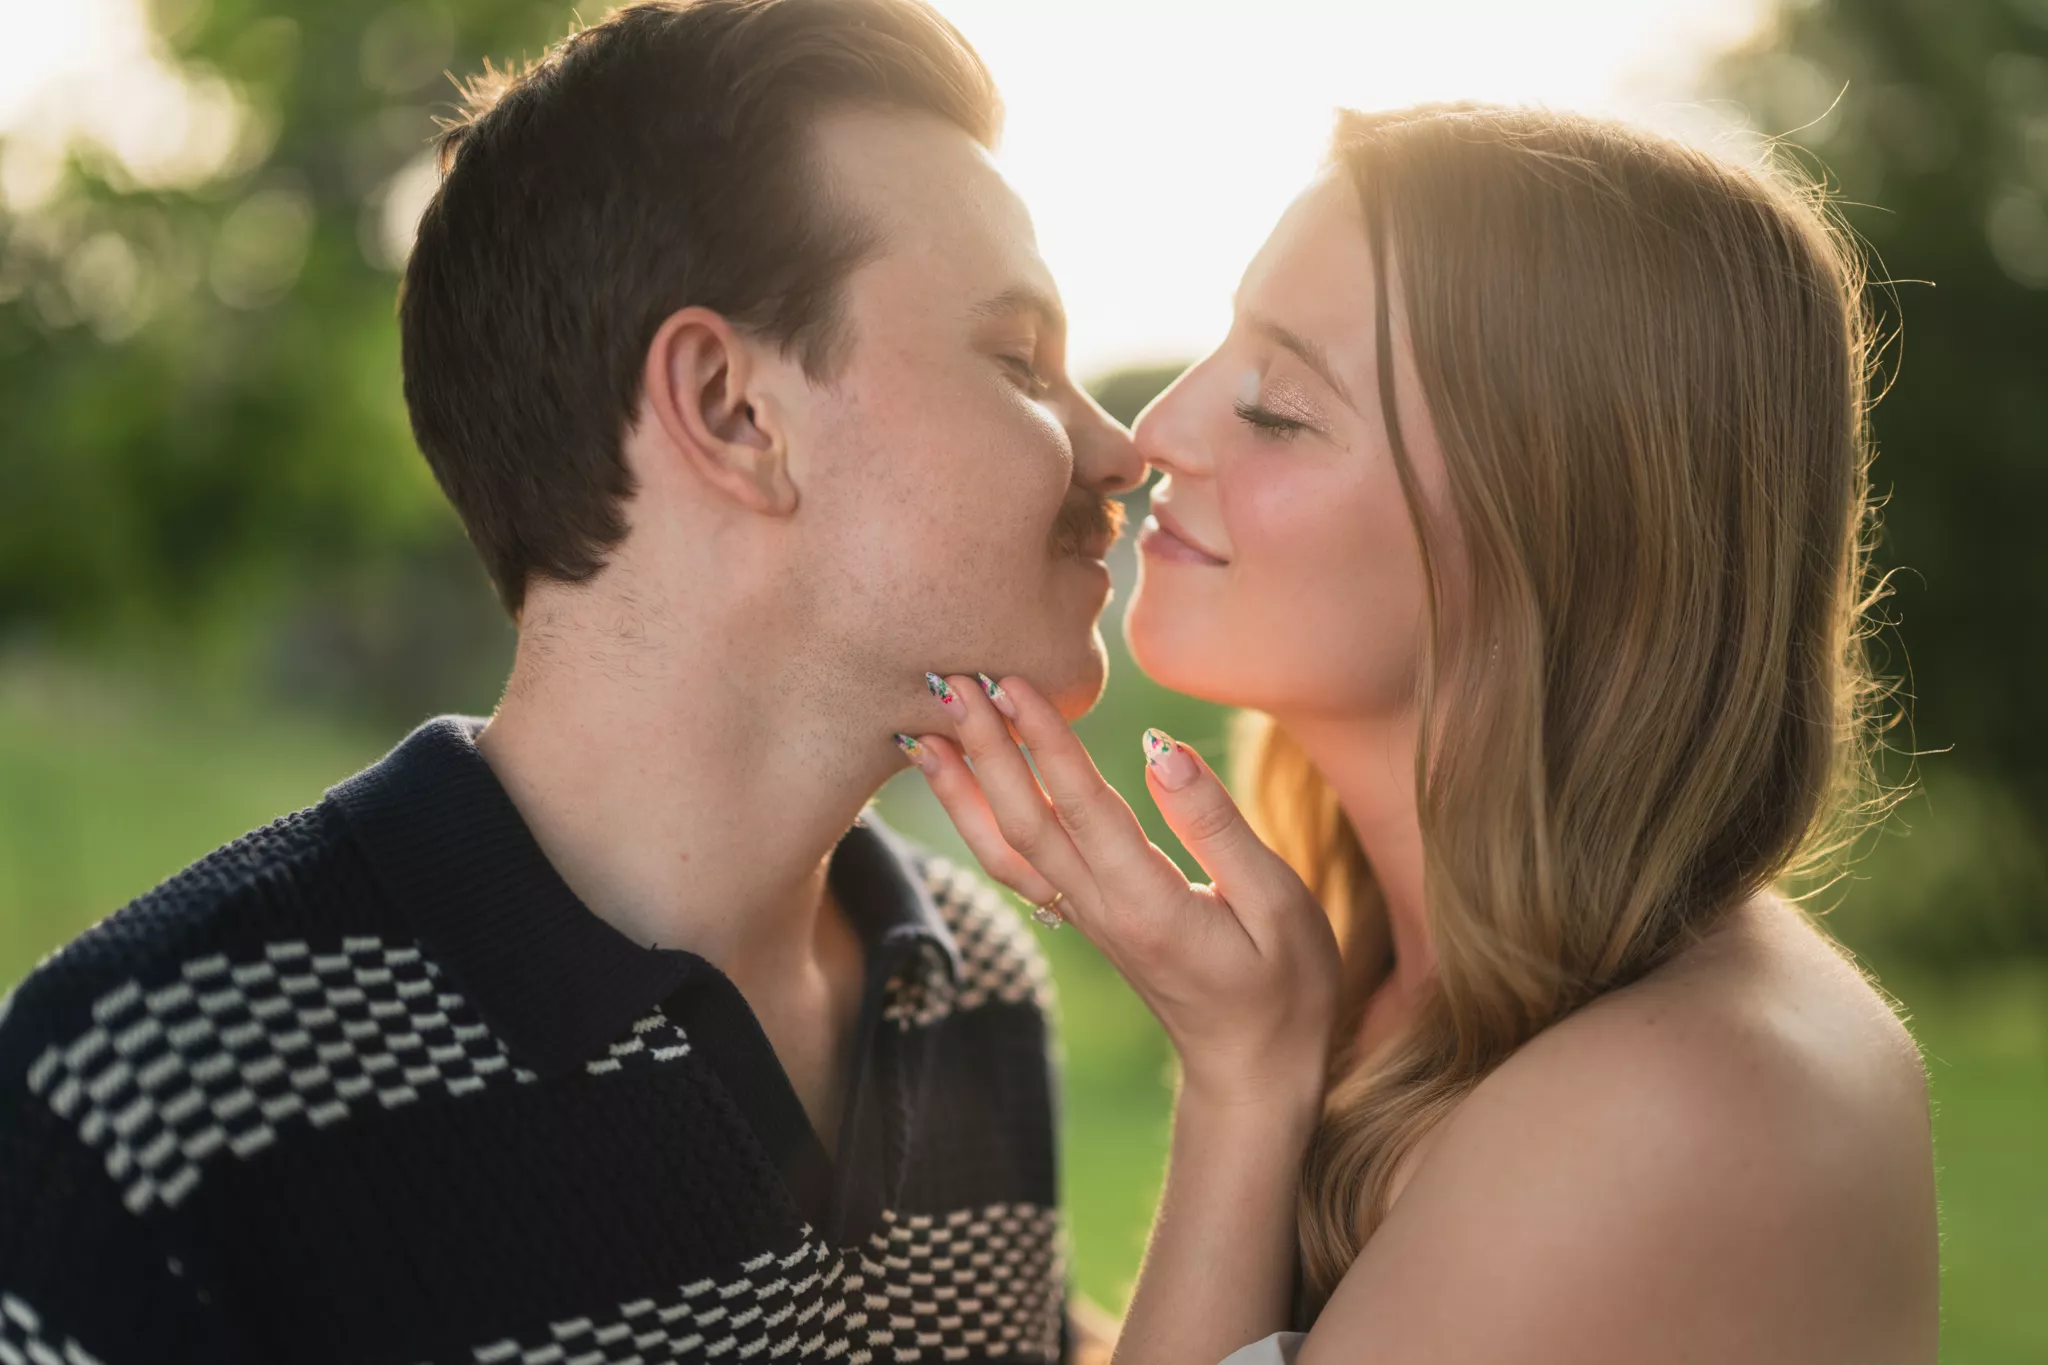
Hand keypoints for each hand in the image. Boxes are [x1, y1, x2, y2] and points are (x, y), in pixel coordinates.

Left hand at [901, 672, 1339, 1109]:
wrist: (1253, 1069)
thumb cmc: (1285, 984)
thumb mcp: (1277, 903)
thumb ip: (1216, 825)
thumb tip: (1162, 748)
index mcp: (1149, 903)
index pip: (1084, 807)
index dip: (1045, 741)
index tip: (1013, 682)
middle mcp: (1101, 911)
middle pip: (1026, 822)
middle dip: (986, 748)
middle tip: (952, 680)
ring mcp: (1084, 918)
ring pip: (1005, 848)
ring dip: (963, 786)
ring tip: (925, 725)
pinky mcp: (1081, 917)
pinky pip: (1015, 864)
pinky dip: (976, 819)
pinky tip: (956, 782)